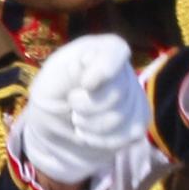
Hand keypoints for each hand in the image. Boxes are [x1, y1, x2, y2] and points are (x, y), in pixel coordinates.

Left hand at [13, 33, 140, 189]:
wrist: (57, 124)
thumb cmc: (52, 94)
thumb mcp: (50, 80)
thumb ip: (68, 72)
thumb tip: (87, 63)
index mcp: (101, 49)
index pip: (115, 51)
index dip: (104, 69)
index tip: (86, 84)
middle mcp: (124, 69)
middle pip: (117, 92)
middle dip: (87, 107)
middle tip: (71, 106)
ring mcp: (135, 95)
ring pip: (122, 117)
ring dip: (92, 126)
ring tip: (77, 120)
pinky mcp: (139, 120)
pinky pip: (129, 134)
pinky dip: (103, 140)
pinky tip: (89, 133)